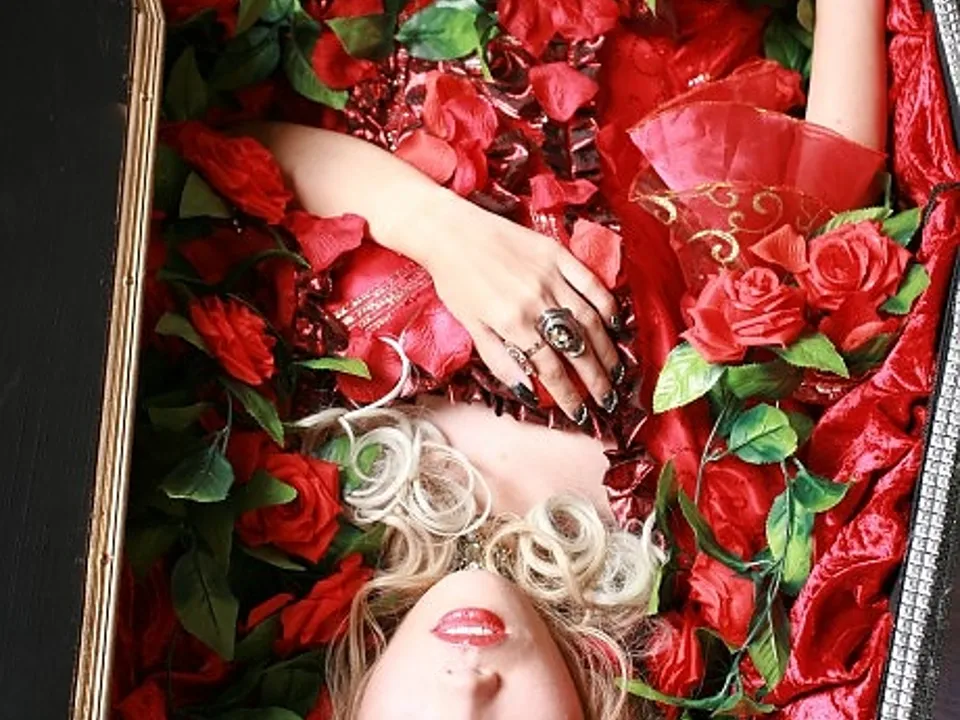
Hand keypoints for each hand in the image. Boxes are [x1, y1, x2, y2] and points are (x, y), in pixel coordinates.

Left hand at [411, 191, 621, 421]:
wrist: (450, 231)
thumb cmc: (456, 281)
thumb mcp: (470, 326)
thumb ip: (500, 360)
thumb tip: (527, 392)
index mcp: (512, 323)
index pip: (549, 368)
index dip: (567, 394)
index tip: (579, 413)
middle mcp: (536, 301)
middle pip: (576, 348)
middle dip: (596, 380)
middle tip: (609, 399)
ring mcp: (550, 276)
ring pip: (589, 320)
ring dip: (607, 350)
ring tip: (618, 372)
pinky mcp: (557, 254)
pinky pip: (590, 283)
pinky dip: (607, 304)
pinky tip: (615, 325)